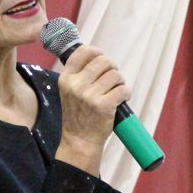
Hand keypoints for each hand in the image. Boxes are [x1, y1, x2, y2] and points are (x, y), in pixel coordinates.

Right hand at [55, 45, 130, 173]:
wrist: (79, 140)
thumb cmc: (77, 115)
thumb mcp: (69, 92)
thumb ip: (79, 75)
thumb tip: (97, 56)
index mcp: (66, 79)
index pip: (82, 52)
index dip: (96, 52)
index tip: (101, 59)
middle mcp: (76, 85)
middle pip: (103, 61)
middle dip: (112, 68)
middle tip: (112, 79)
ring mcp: (90, 96)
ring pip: (115, 75)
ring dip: (120, 82)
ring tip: (115, 91)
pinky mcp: (104, 105)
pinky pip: (123, 89)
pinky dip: (126, 93)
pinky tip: (121, 99)